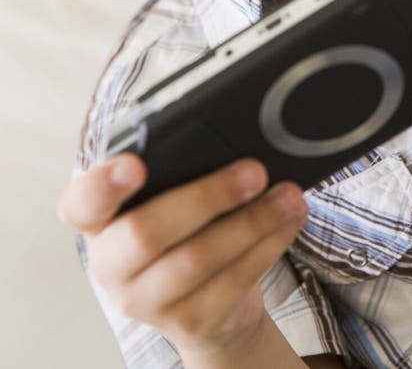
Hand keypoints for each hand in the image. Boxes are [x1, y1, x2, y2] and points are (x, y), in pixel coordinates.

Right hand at [57, 154, 306, 360]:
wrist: (205, 306)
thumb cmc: (182, 230)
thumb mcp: (166, 199)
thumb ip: (174, 171)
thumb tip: (227, 134)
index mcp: (98, 222)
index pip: (80, 205)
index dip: (103, 186)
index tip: (135, 165)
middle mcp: (112, 265)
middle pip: (146, 232)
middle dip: (207, 196)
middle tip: (254, 170)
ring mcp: (147, 301)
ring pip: (198, 259)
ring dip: (252, 221)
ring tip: (288, 195)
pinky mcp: (190, 321)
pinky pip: (234, 280)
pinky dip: (269, 244)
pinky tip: (289, 219)